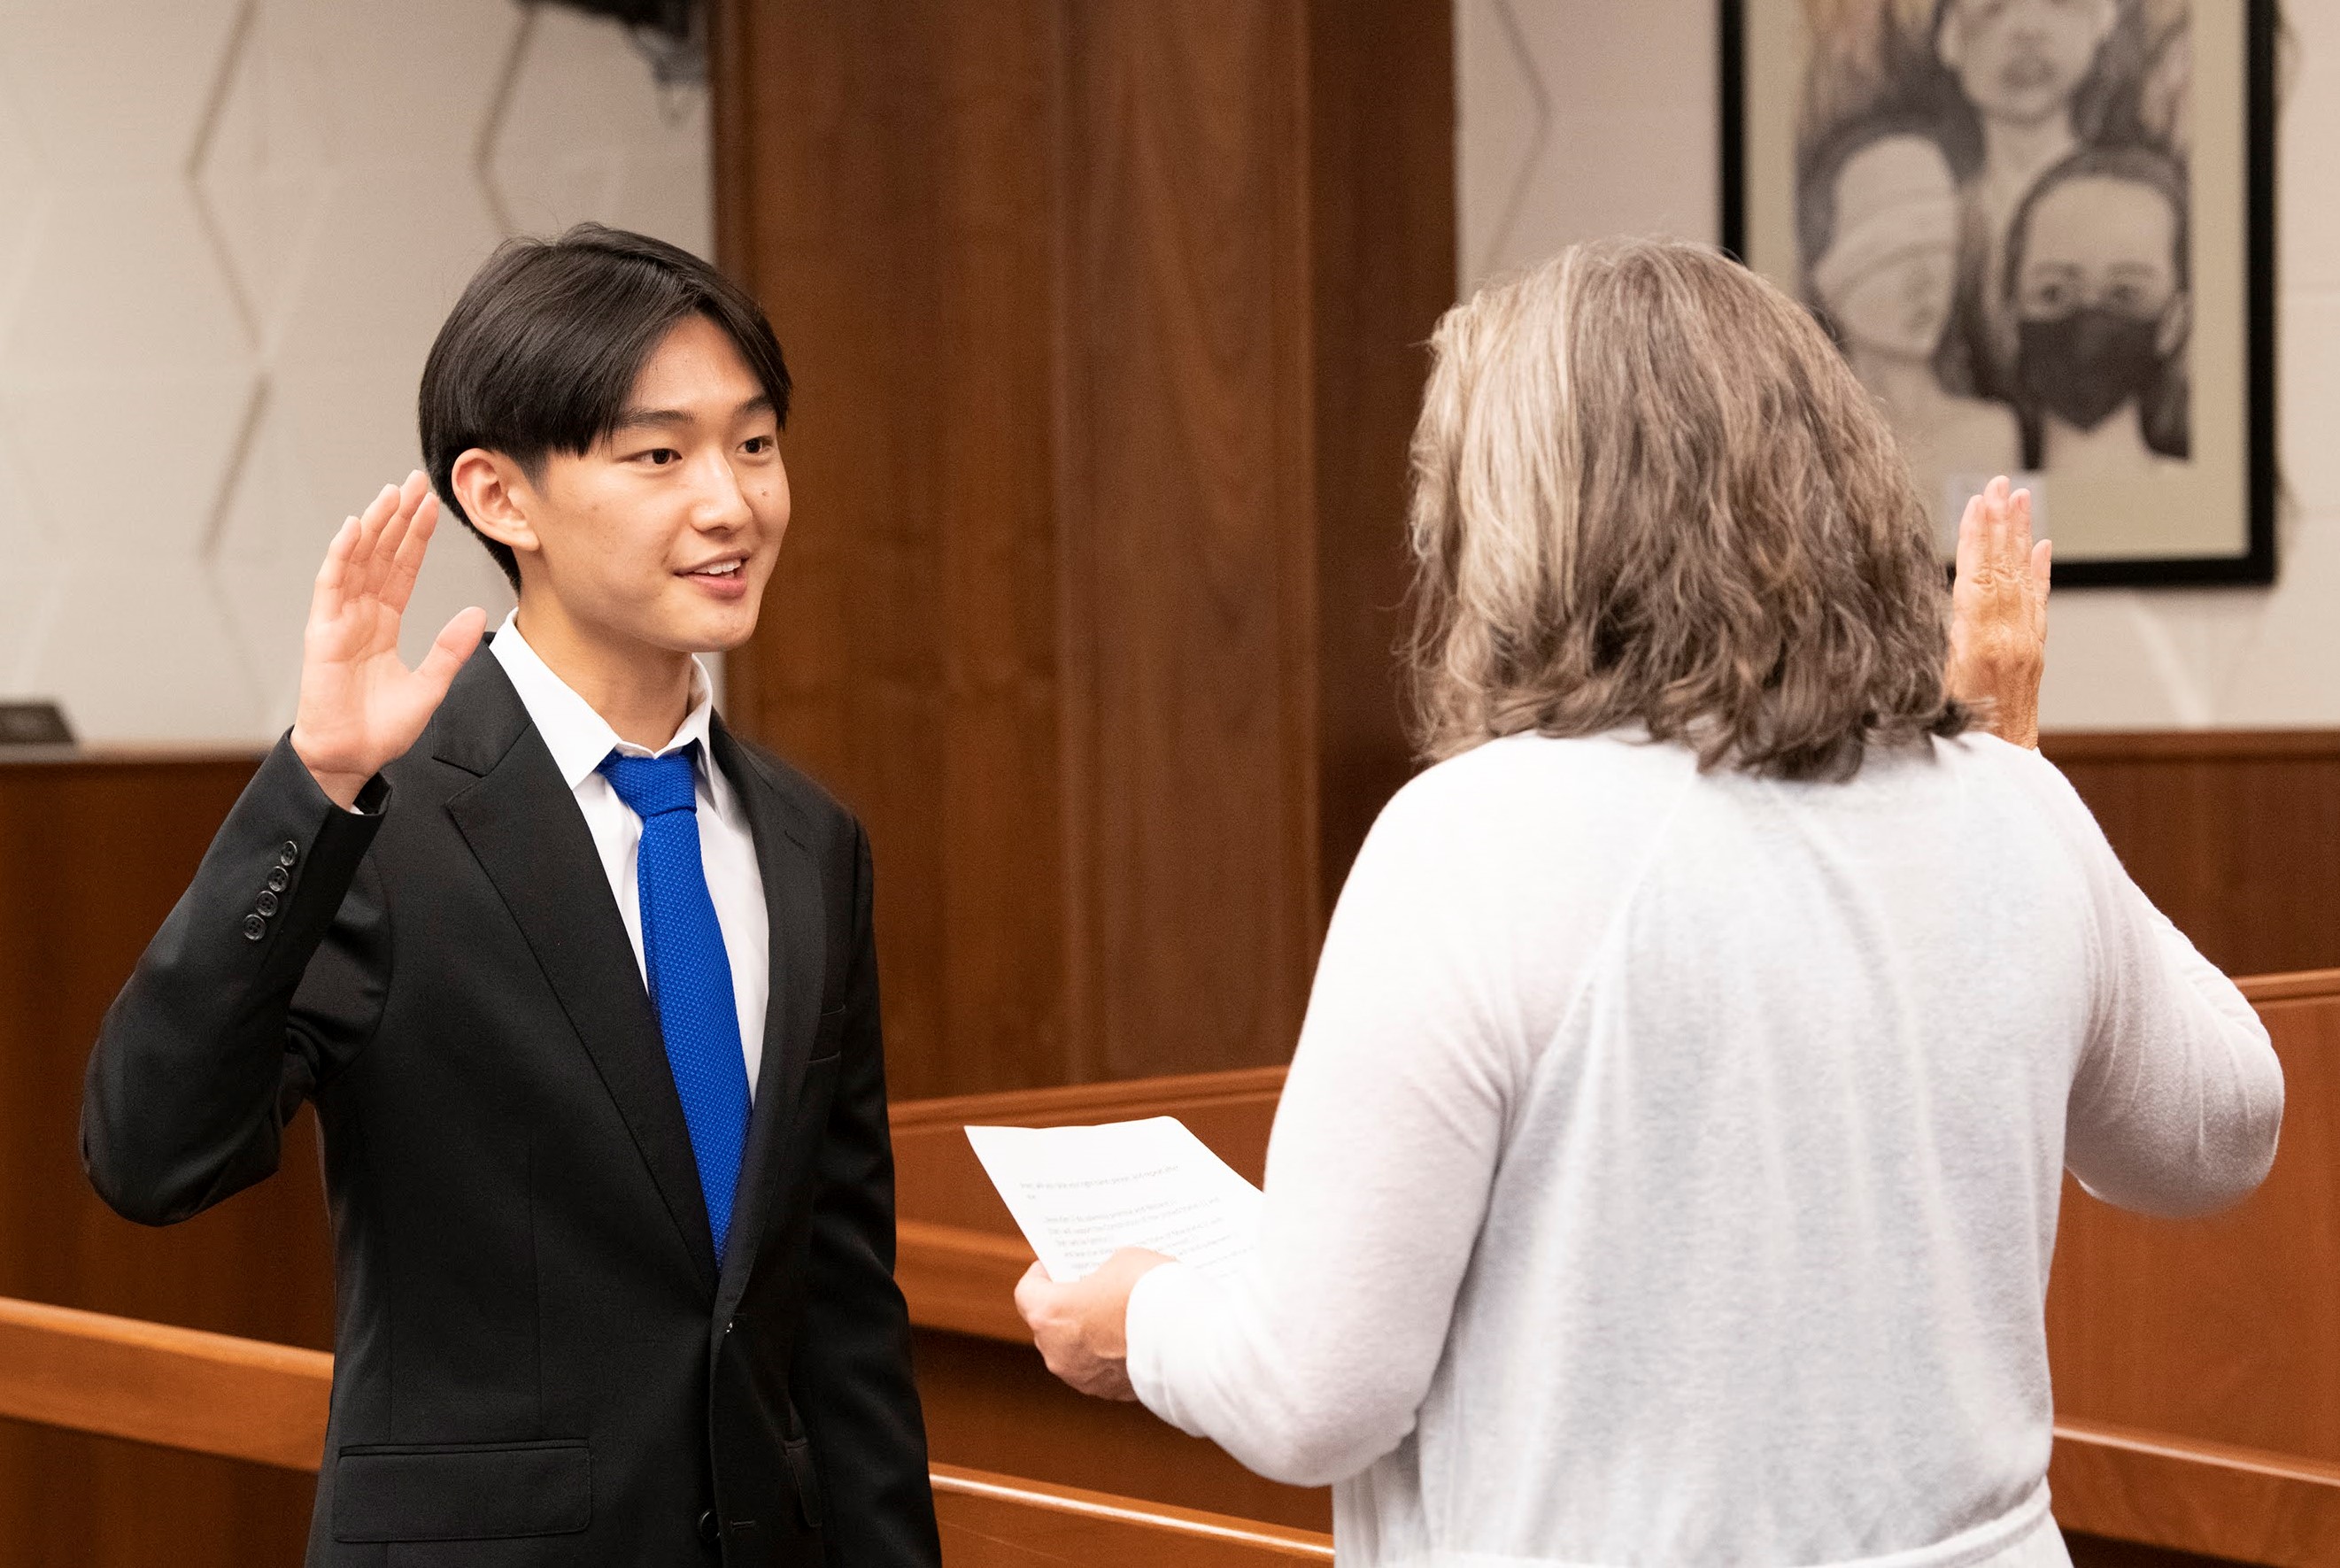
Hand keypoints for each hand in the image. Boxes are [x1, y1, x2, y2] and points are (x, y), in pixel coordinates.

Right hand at [289, 471, 487, 807]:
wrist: (351, 757)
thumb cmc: (382, 727)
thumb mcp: (431, 685)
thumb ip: (451, 648)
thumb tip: (475, 612)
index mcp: (384, 622)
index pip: (403, 569)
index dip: (417, 537)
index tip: (432, 504)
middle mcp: (361, 614)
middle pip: (382, 555)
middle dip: (398, 518)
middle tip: (415, 480)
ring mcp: (340, 619)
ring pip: (357, 560)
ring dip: (373, 526)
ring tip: (391, 493)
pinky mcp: (322, 632)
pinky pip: (331, 585)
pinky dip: (341, 555)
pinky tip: (355, 528)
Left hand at [1013, 1248, 1173, 1400]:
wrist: (1191, 1340)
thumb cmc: (1150, 1293)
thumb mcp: (1123, 1261)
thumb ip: (1103, 1273)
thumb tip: (1107, 1284)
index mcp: (1050, 1316)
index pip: (1027, 1293)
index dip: (1040, 1275)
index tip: (1055, 1265)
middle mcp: (1058, 1354)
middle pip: (1050, 1325)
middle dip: (1068, 1305)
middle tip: (1090, 1285)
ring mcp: (1085, 1379)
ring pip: (1077, 1351)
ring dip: (1090, 1333)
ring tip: (1118, 1312)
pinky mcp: (1113, 1393)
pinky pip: (1104, 1369)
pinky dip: (1113, 1355)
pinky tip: (1137, 1336)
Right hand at [1947, 475, 2050, 749]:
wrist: (1996, 773)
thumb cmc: (1952, 741)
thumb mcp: (1924, 693)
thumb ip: (1926, 649)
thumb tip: (1909, 610)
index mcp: (1979, 646)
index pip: (1978, 578)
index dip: (1975, 539)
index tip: (1976, 502)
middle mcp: (2010, 641)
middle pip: (2004, 570)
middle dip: (2000, 524)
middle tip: (2001, 484)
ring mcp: (2026, 647)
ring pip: (2024, 581)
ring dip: (2020, 536)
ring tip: (2021, 498)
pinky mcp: (2033, 656)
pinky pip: (2039, 604)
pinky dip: (2040, 573)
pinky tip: (2041, 548)